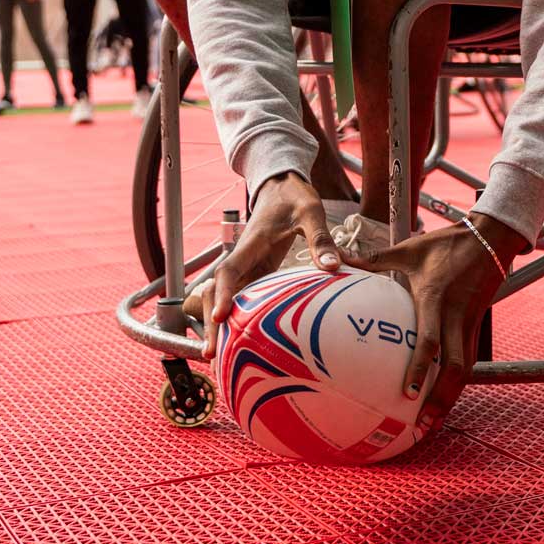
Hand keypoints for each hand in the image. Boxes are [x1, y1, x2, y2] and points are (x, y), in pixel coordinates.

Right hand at [195, 172, 331, 359]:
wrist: (281, 185)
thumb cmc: (294, 197)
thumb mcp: (310, 212)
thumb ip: (320, 238)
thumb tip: (332, 267)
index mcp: (251, 243)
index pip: (229, 271)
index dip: (222, 295)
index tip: (218, 318)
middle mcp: (242, 258)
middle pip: (216, 292)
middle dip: (211, 322)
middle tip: (210, 353)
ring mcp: (246, 266)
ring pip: (222, 297)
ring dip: (218, 324)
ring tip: (216, 357)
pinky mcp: (253, 273)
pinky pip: (239, 297)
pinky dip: (233, 318)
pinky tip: (236, 342)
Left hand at [335, 213, 522, 432]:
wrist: (490, 239)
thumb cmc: (446, 243)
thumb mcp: (409, 249)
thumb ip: (373, 258)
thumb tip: (338, 259)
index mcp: (435, 299)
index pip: (430, 341)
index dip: (420, 368)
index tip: (407, 393)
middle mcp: (456, 317)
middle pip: (453, 367)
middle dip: (440, 399)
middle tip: (422, 424)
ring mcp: (470, 323)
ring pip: (464, 369)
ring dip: (450, 397)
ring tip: (433, 421)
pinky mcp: (477, 325)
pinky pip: (469, 359)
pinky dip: (458, 382)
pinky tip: (445, 397)